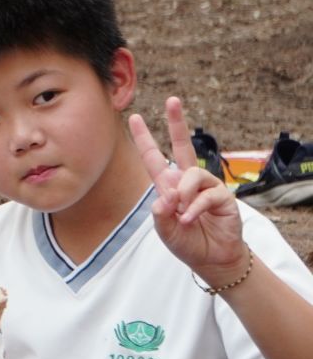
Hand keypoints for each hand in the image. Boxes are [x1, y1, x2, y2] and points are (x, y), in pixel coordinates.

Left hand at [130, 95, 246, 284]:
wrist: (211, 258)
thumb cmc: (186, 241)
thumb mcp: (164, 228)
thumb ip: (161, 213)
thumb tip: (167, 196)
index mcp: (168, 185)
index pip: (153, 158)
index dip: (144, 138)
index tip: (135, 117)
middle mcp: (186, 181)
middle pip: (182, 145)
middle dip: (177, 123)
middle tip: (172, 100)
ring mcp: (206, 187)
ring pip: (192, 175)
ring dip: (184, 194)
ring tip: (182, 213)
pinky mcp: (223, 197)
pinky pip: (207, 195)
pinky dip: (195, 208)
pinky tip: (190, 219)